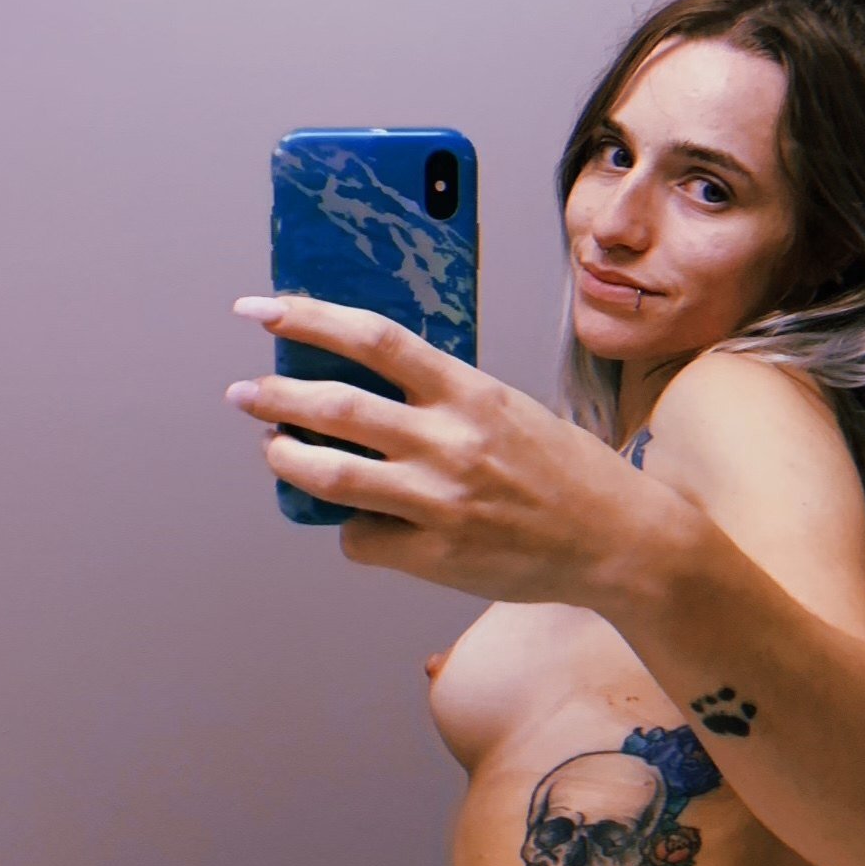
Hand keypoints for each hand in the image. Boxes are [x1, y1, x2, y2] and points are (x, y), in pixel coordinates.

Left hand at [224, 293, 642, 607]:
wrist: (620, 540)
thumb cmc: (566, 471)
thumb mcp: (507, 409)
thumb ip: (443, 398)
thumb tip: (367, 386)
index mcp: (468, 391)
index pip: (373, 339)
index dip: (308, 318)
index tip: (262, 309)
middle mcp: (449, 440)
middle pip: (335, 405)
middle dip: (273, 395)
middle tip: (244, 392)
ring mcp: (440, 501)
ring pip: (330, 475)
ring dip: (286, 458)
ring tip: (272, 449)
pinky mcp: (437, 556)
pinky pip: (362, 539)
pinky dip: (348, 530)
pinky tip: (359, 525)